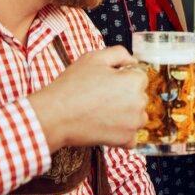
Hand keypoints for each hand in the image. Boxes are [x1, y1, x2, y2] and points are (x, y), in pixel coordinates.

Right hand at [28, 46, 147, 150]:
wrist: (54, 116)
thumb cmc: (71, 86)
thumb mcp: (93, 58)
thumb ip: (119, 54)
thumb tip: (133, 61)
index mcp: (134, 82)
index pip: (139, 76)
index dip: (122, 77)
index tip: (106, 82)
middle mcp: (139, 103)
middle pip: (139, 96)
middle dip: (125, 95)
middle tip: (101, 97)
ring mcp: (133, 123)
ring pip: (138, 116)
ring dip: (126, 114)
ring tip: (102, 111)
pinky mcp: (125, 140)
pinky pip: (132, 136)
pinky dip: (122, 133)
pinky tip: (107, 126)